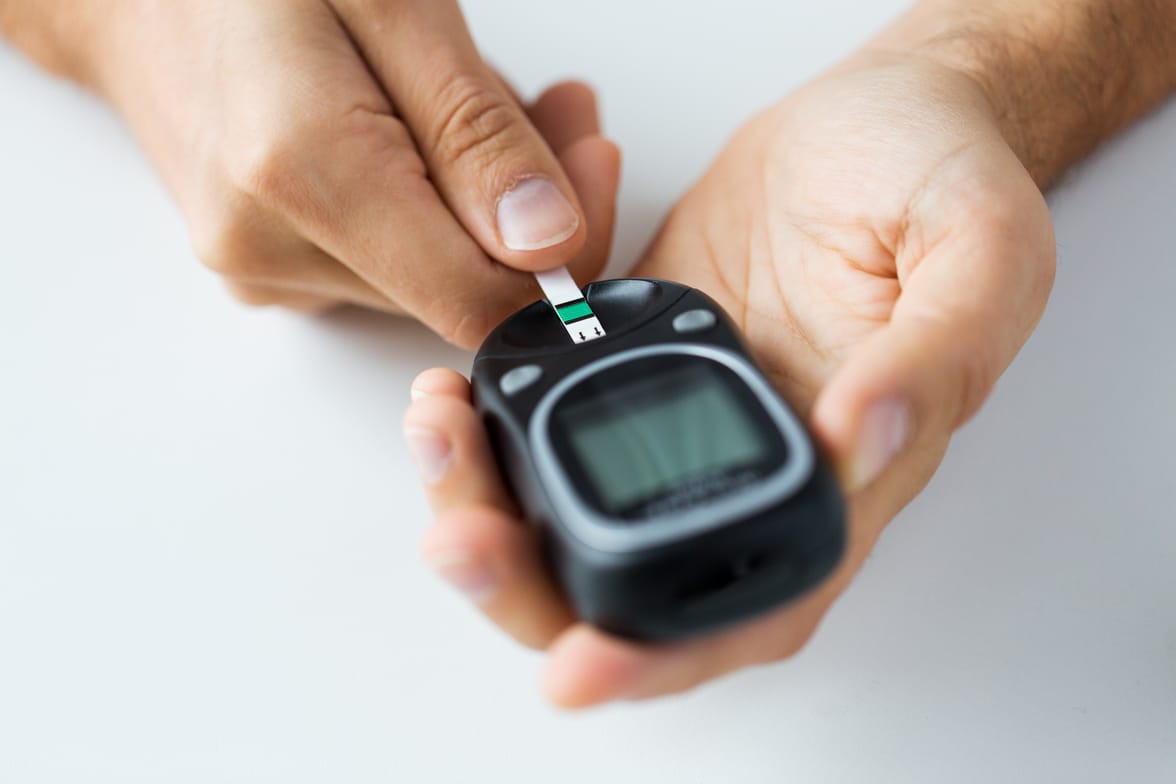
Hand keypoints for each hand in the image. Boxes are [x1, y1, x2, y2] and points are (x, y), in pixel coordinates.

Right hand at [65, 1, 619, 346]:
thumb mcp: (390, 2)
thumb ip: (472, 131)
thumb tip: (547, 243)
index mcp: (300, 171)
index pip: (480, 300)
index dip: (568, 253)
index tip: (593, 164)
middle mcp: (271, 247)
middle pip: (466, 289)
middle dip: (535, 207)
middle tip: (558, 106)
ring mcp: (265, 270)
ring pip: (436, 276)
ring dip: (484, 200)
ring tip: (475, 96)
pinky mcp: (271, 271)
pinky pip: (393, 264)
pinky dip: (434, 208)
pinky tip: (421, 133)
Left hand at [402, 52, 1054, 705]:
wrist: (875, 113)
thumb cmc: (939, 178)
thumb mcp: (979, 251)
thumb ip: (936, 356)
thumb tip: (858, 442)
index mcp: (843, 478)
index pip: (748, 610)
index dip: (660, 658)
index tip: (574, 668)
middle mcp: (751, 464)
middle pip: (629, 582)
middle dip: (527, 583)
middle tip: (458, 538)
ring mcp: (684, 412)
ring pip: (569, 502)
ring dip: (488, 493)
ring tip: (437, 425)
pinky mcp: (635, 352)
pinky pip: (552, 403)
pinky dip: (493, 403)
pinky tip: (457, 372)